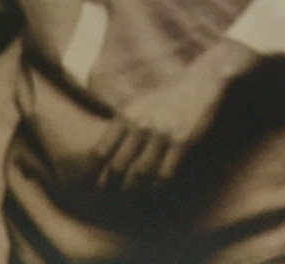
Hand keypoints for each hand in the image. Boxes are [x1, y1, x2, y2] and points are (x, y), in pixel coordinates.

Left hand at [92, 39, 260, 191]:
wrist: (197, 85)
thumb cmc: (165, 97)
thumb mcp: (137, 105)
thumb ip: (122, 125)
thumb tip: (105, 149)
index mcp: (125, 117)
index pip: (101, 150)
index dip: (91, 171)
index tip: (87, 185)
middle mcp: (139, 126)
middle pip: (117, 166)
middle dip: (109, 186)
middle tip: (106, 199)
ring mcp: (160, 135)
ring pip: (139, 173)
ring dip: (133, 190)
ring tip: (128, 199)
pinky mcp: (180, 143)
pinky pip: (164, 173)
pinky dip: (157, 185)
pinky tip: (154, 189)